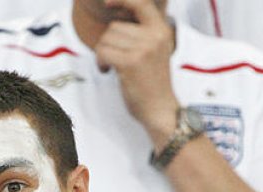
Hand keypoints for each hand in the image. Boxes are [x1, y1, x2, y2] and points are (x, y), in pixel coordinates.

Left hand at [94, 0, 179, 136]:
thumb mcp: (155, 51)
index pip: (141, 4)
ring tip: (114, 67)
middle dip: (109, 42)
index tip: (107, 3)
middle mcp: (154, 36)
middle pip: (115, 27)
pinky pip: (103, 52)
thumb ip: (142, 34)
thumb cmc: (153, 83)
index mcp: (162, 30)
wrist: (160, 109)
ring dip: (104, 53)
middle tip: (115, 59)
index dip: (122, 0)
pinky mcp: (130, 63)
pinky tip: (108, 71)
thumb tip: (115, 22)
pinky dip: (101, 62)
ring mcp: (143, 49)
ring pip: (106, 39)